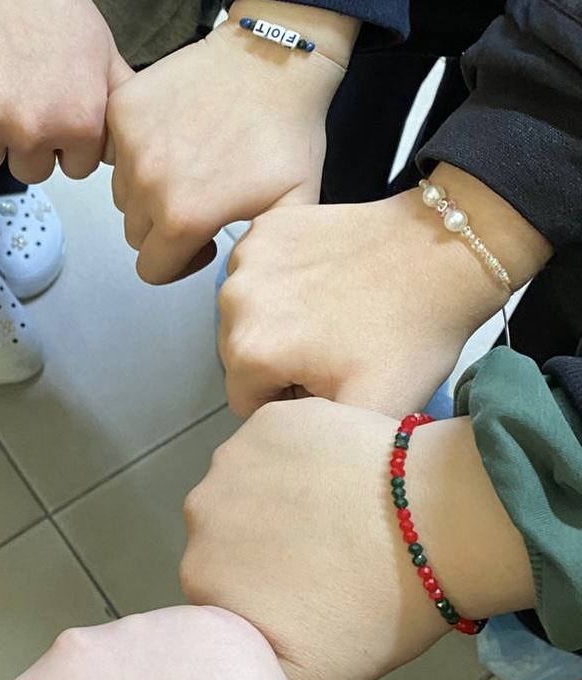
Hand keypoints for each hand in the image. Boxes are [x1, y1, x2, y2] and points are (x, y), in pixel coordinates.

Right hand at [0, 0, 132, 181]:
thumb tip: (124, 141)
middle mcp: (35, 129)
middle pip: (32, 170)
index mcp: (80, 121)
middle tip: (22, 102)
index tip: (55, 121)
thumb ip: (119, 100)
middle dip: (29, 144)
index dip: (65, 146)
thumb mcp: (105, 51)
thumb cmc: (52, 4)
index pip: (76, 168)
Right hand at [105, 3, 351, 282]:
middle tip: (200, 203)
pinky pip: (116, 151)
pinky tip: (174, 141)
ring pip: (123, 195)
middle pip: (135, 234)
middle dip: (164, 229)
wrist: (272, 61)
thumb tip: (235, 286)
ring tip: (190, 168)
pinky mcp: (122, 111)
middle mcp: (146, 184)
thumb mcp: (292, 209)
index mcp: (183, 216)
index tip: (203, 242)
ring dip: (149, 191)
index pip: (152, 270)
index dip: (179, 264)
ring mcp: (129, 145)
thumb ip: (257, 258)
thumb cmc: (286, 130)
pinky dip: (137, 151)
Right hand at [180, 398, 534, 679]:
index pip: (217, 587)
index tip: (304, 599)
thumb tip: (227, 664)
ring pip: (247, 486)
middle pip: (225, 534)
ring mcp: (234, 457)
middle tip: (325, 560)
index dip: (258, 594)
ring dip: (279, 500)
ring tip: (338, 518)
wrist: (441, 528)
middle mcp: (199, 512)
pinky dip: (300, 458)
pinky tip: (342, 479)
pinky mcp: (274, 421)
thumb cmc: (377, 612)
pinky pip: (275, 444)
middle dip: (261, 546)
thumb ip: (249, 676)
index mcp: (200, 575)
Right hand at [219, 166, 553, 417]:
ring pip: (248, 316)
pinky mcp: (267, 226)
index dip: (290, 400)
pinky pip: (258, 272)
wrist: (447, 251)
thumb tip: (279, 452)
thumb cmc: (412, 332)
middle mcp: (233, 301)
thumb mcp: (368, 414)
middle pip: (241, 356)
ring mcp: (247, 256)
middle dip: (280, 360)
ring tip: (334, 312)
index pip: (247, 401)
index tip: (330, 382)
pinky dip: (284, 278)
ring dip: (279, 320)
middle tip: (335, 348)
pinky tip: (327, 279)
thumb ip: (311, 443)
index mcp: (249, 351)